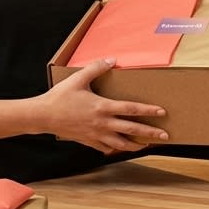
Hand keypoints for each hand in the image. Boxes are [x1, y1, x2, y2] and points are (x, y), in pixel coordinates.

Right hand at [42, 59, 167, 153]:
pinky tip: (121, 148)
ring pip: (121, 144)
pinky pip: (106, 148)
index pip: (131, 109)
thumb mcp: (78, 78)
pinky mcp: (88, 141)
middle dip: (150, 133)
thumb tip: (112, 59)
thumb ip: (96, 68)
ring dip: (136, 145)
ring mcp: (96, 134)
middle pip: (132, 129)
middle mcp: (102, 123)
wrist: (43, 116)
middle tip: (166, 135)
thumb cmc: (60, 97)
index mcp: (103, 107)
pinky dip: (115, 149)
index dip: (148, 111)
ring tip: (147, 145)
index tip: (162, 112)